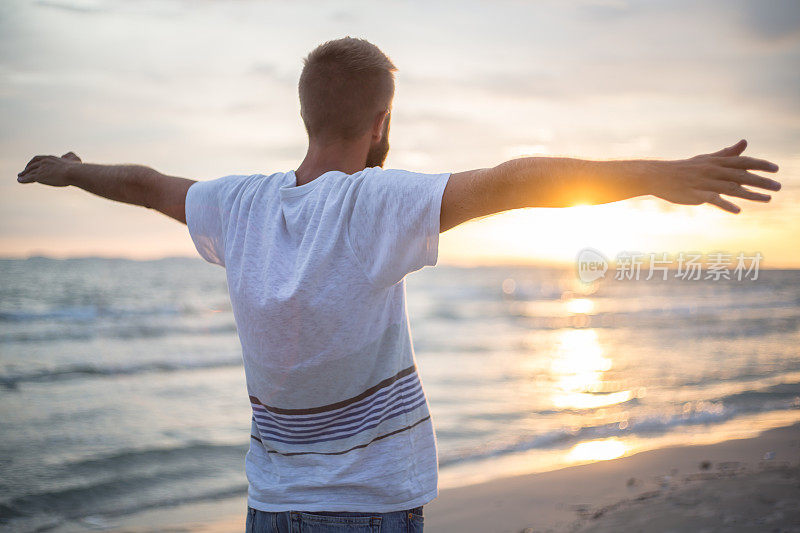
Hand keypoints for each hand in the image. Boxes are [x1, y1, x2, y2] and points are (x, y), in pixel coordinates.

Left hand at [17, 152, 82, 186]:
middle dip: (26, 168)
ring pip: (29, 172)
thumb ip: (70, 158)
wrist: (73, 172)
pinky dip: (23, 179)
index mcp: (50, 158)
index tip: (30, 165)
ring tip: (19, 177)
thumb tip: (72, 157)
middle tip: (22, 172)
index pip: (38, 159)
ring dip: (23, 174)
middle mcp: (44, 162)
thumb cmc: (76, 169)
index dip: (33, 162)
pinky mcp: (39, 176)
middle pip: (32, 165)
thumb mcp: (73, 161)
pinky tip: (19, 181)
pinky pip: (29, 177)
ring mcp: (41, 169)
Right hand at [647, 140, 779, 212]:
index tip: (776, 169)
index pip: (743, 162)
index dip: (760, 165)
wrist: (660, 175)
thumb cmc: (685, 168)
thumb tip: (744, 142)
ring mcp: (705, 183)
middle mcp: (713, 171)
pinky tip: (737, 210)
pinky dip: (725, 204)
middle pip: (741, 175)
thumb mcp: (707, 158)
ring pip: (732, 188)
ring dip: (751, 194)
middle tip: (778, 187)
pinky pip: (713, 199)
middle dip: (761, 181)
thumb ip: (727, 153)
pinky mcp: (696, 194)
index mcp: (717, 162)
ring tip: (767, 199)